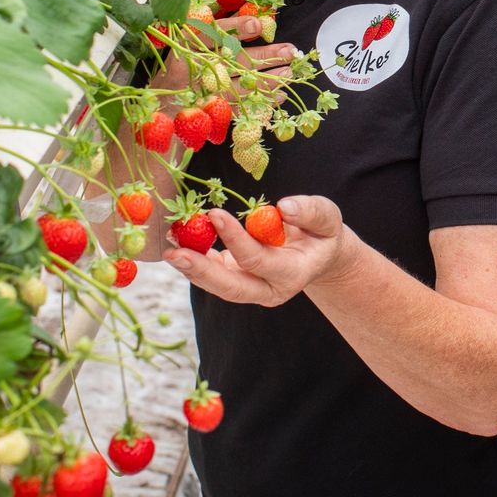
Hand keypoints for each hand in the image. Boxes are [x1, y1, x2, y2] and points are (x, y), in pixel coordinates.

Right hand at [160, 13, 297, 97]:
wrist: (162, 103)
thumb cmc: (183, 65)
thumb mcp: (193, 43)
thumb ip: (218, 30)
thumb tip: (250, 15)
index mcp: (189, 44)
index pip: (214, 33)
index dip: (237, 28)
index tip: (258, 24)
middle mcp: (195, 66)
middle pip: (234, 59)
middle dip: (265, 55)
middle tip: (290, 50)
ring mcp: (202, 90)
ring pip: (240, 83)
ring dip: (268, 79)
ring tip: (290, 73)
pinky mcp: (209, 109)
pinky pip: (240, 105)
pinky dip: (261, 101)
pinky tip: (280, 96)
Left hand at [164, 196, 358, 306]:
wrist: (319, 254)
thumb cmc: (321, 233)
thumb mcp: (327, 218)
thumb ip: (310, 212)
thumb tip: (283, 206)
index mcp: (292, 274)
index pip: (258, 261)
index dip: (235, 240)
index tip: (215, 214)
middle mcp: (269, 289)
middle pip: (231, 288)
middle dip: (201, 272)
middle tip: (174, 253)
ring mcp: (252, 289)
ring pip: (218, 286)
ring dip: (191, 269)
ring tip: (169, 247)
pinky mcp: (237, 280)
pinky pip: (213, 275)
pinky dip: (194, 260)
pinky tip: (177, 242)